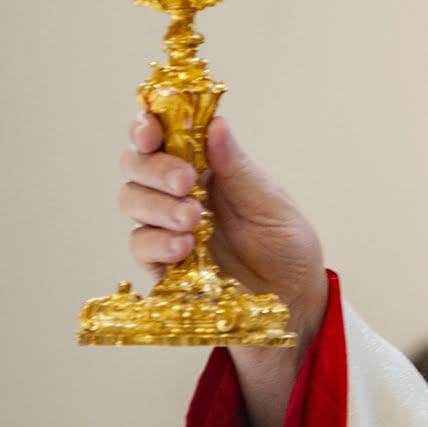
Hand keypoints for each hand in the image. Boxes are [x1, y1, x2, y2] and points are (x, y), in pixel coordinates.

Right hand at [119, 113, 325, 426]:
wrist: (295, 301)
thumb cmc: (287, 246)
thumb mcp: (271, 203)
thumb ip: (237, 168)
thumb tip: (215, 125)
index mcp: (206, 165)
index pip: (163, 135)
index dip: (147, 126)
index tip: (150, 130)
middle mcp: (179, 192)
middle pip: (137, 165)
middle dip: (155, 168)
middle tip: (186, 181)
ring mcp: (168, 228)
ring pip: (132, 202)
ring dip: (158, 207)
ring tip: (194, 220)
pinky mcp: (164, 265)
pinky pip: (141, 247)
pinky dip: (158, 244)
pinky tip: (185, 248)